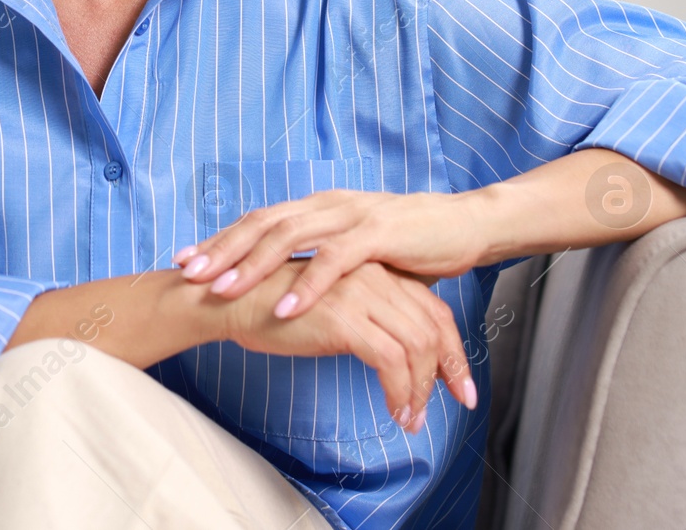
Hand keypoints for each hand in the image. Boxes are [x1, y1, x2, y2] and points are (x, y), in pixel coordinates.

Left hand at [175, 190, 489, 320]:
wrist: (466, 224)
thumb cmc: (409, 242)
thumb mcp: (355, 250)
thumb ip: (321, 259)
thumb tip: (285, 282)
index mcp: (318, 207)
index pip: (259, 220)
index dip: (221, 239)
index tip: (185, 259)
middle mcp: (327, 205)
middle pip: (262, 224)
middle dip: (222, 249)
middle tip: (188, 273)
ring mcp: (351, 216)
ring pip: (289, 237)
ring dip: (252, 264)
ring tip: (223, 289)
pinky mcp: (379, 234)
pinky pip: (335, 261)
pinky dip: (306, 284)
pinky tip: (284, 306)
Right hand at [222, 258, 476, 430]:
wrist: (224, 299)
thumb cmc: (267, 305)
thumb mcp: (328, 301)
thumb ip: (361, 310)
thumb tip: (389, 344)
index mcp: (371, 268)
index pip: (429, 307)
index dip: (449, 346)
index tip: (458, 381)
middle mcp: (372, 275)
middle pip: (433, 324)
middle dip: (452, 367)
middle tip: (460, 400)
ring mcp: (360, 294)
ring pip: (418, 344)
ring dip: (423, 388)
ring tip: (413, 417)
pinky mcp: (344, 319)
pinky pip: (392, 360)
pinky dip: (401, 392)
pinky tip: (396, 412)